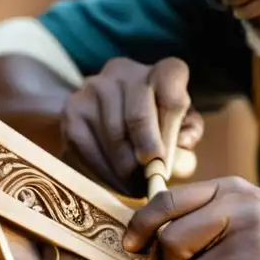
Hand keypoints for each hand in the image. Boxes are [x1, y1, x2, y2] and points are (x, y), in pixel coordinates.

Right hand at [60, 57, 202, 196]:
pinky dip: (104, 171)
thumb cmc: (159, 125)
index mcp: (162, 71)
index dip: (169, 128)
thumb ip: (187, 138)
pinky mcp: (72, 109)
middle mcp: (126, 71)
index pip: (171, 86)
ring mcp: (94, 87)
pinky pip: (88, 147)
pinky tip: (116, 183)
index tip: (164, 160)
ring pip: (113, 135)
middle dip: (145, 152)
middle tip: (148, 180)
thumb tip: (174, 154)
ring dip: (126, 169)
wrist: (110, 115)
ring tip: (136, 188)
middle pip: (138, 115)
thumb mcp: (183, 127)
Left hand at [123, 177, 259, 259]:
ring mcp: (247, 226)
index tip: (132, 245)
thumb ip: (212, 217)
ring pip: (182, 255)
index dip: (140, 224)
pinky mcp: (257, 256)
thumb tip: (158, 238)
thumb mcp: (252, 216)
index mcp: (230, 187)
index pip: (166, 198)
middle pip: (168, 231)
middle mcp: (236, 199)